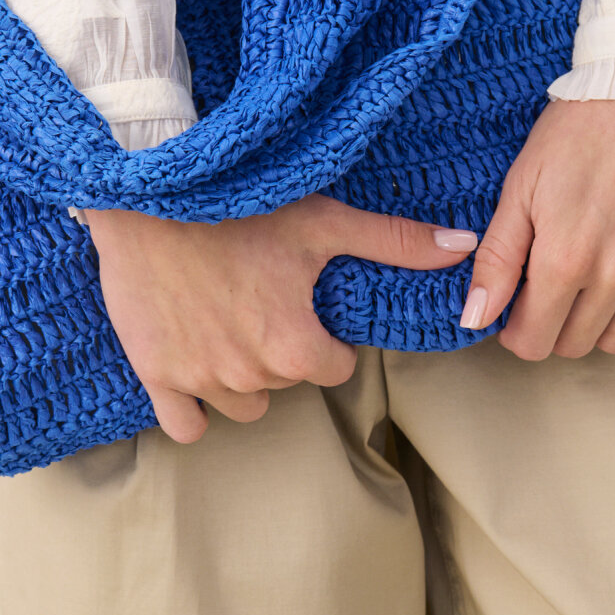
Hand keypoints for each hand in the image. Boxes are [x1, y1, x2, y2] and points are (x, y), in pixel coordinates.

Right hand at [84, 195, 478, 442]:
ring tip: (231, 327)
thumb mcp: (324, 220)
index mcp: (295, 346)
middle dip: (282, 352)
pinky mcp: (157, 374)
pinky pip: (185, 425)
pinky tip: (198, 369)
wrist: (150, 189)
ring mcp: (200, 378)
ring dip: (244, 378)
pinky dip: (194, 408)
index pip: (333, 369)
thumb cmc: (242, 203)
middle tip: (263, 302)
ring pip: (243, 406)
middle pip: (286, 383)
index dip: (323, 337)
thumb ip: (395, 242)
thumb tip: (464, 248)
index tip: (303, 304)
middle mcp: (250, 372)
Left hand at [461, 97, 614, 359]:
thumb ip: (498, 258)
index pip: (533, 342)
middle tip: (548, 290)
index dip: (515, 332)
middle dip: (551, 327)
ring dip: (596, 325)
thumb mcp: (521, 187)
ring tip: (587, 288)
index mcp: (564, 260)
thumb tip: (476, 318)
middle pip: (574, 345)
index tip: (514, 310)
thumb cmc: (579, 130)